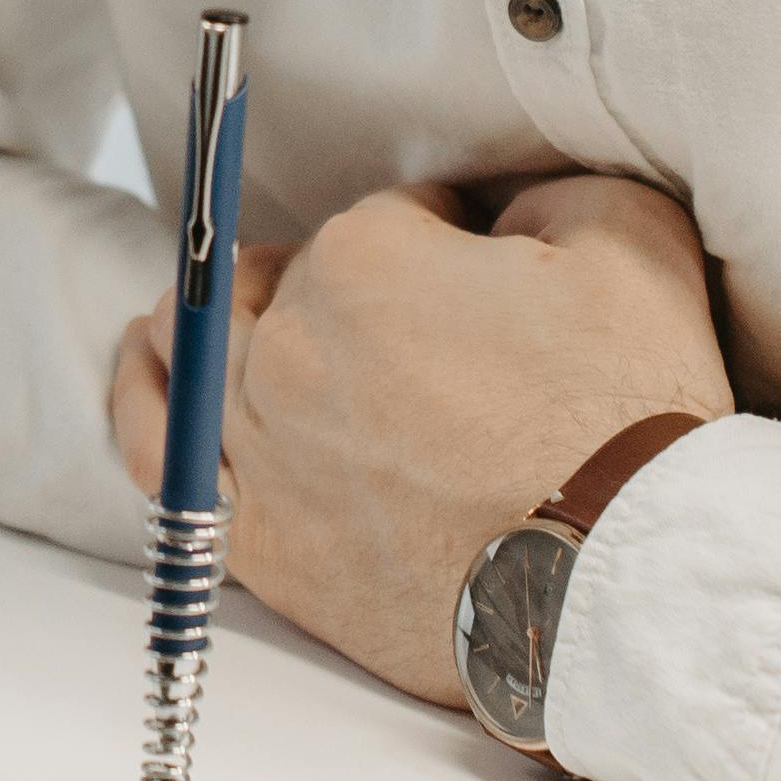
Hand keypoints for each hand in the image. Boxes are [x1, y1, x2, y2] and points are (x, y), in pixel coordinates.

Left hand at [114, 174, 725, 709]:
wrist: (627, 589)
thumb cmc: (634, 423)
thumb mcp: (629, 243)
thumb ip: (547, 191)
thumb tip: (502, 210)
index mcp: (366, 259)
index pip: (388, 218)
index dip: (444, 241)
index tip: (484, 277)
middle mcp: (289, 345)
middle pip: (290, 282)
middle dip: (336, 280)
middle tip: (400, 316)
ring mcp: (263, 445)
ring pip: (208, 348)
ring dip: (223, 317)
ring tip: (230, 308)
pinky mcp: (259, 538)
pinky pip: (162, 452)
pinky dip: (146, 397)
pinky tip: (147, 363)